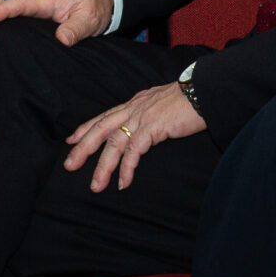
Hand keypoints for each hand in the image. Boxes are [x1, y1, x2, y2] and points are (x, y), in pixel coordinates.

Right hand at [0, 0, 113, 46]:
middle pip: (9, 10)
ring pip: (13, 19)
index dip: (4, 10)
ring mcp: (36, 13)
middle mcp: (37, 5)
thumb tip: (62, 40)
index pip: (21, 3)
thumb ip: (76, 28)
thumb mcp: (89, 17)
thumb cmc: (94, 5)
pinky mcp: (38, 22)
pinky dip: (6, 31)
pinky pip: (19, 25)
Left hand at [64, 81, 204, 190]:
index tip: (71, 140)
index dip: (86, 128)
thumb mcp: (162, 105)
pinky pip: (134, 151)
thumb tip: (146, 129)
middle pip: (101, 128)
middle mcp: (134, 108)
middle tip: (69, 165)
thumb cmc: (190, 100)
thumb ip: (150, 115)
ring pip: (114, 143)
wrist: (206, 91)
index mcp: (135, 103)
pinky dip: (127, 168)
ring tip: (96, 186)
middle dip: (83, 148)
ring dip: (103, 166)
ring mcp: (143, 117)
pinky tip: (123, 183)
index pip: (105, 116)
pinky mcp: (153, 127)